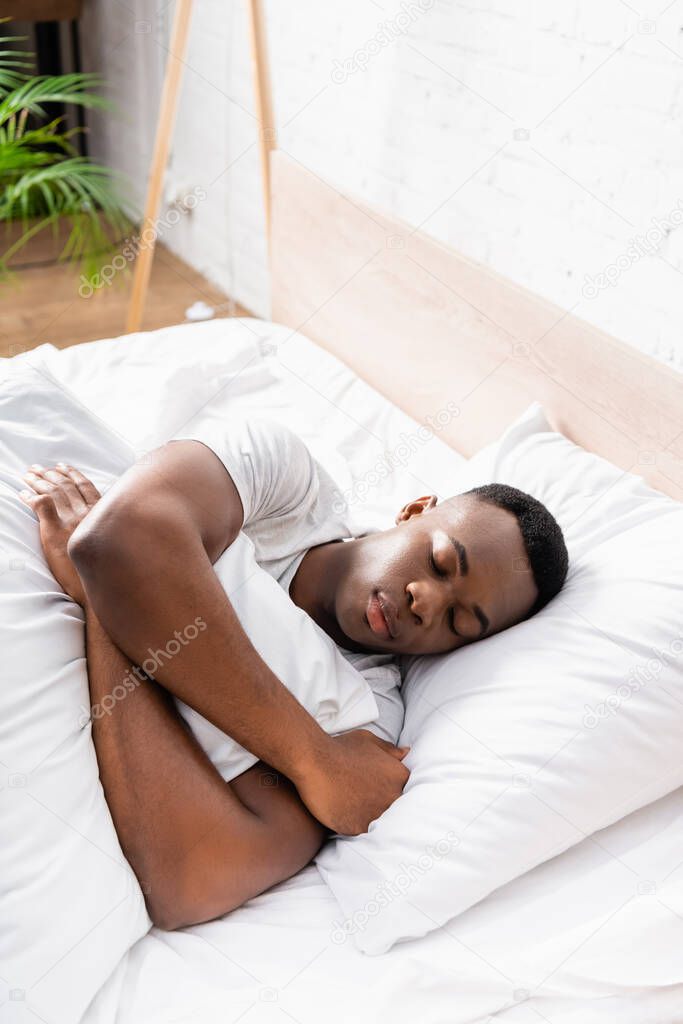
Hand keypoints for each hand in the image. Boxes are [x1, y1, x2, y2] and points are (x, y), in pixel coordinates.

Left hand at [20, 463, 100, 605]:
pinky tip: (22, 494)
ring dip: (38, 481)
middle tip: (38, 469)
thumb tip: (98, 522)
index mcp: (101, 515)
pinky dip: (30, 497)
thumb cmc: (103, 570)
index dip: (73, 474)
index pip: (86, 486)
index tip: (63, 467)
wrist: (95, 587)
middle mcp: (87, 513)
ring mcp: (71, 520)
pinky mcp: (55, 530)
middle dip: (50, 474)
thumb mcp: (110, 543)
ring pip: (53, 491)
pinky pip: (40, 505)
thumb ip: (102, 527)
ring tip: (28, 475)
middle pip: (66, 486)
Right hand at [294, 729, 409, 835]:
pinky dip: (355, 827)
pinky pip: (362, 833)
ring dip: (370, 818)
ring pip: (380, 823)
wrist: (315, 761)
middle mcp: (393, 797)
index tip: (376, 791)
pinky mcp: (359, 828)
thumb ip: (390, 750)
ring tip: (354, 809)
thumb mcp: (369, 740)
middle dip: (382, 806)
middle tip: (363, 800)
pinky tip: (345, 816)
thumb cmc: (341, 748)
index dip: (390, 792)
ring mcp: (377, 814)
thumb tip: (406, 752)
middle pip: (395, 809)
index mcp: (400, 776)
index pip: (406, 792)